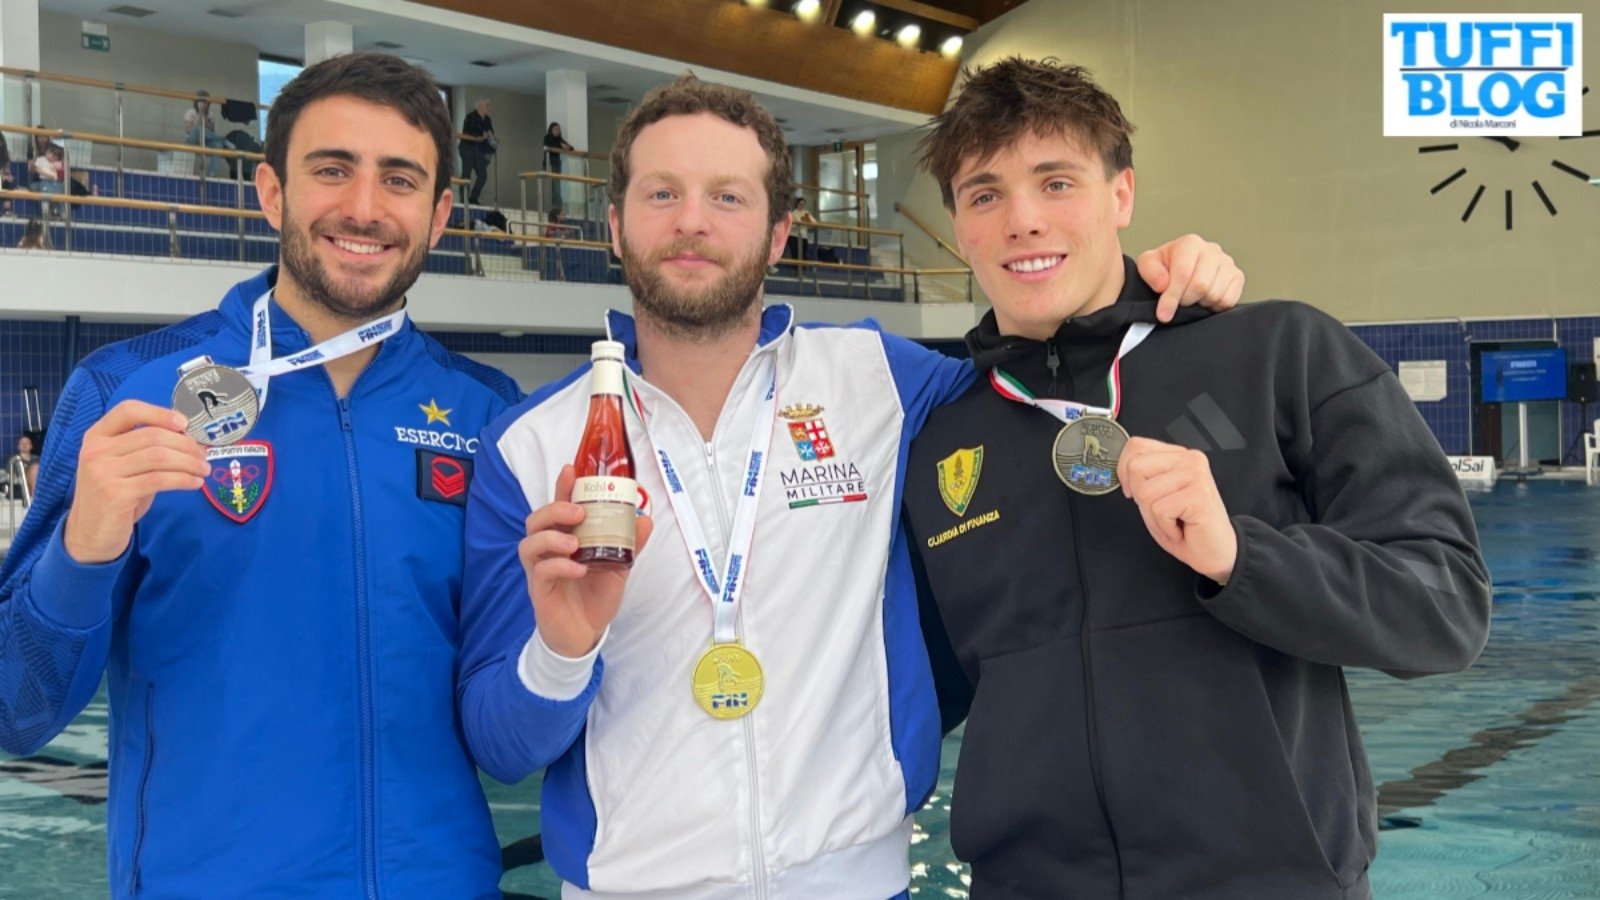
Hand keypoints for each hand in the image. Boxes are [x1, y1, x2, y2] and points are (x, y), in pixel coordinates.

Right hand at [63, 400, 209, 563]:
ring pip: (159, 456)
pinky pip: (159, 479)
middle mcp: (96, 450)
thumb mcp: (125, 466)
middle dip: (186, 444)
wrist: (89, 533)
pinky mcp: (115, 494)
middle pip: (152, 435)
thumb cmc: (115, 495)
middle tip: (204, 456)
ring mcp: (103, 472)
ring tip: (204, 470)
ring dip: (189, 462)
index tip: (185, 423)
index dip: (159, 413)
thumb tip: (189, 437)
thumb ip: (146, 449)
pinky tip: (195, 483)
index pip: (128, 410)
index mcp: (97, 436)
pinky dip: (183, 479)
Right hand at [520, 464, 654, 657]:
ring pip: (530, 543)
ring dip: (552, 537)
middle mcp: (548, 551)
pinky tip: (577, 568)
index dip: (562, 487)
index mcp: (565, 538)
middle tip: (578, 511)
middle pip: (536, 520)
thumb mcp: (618, 567)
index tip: (571, 469)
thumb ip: (629, 544)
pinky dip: (559, 566)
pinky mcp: (539, 591)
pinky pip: (541, 572)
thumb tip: (645, 519)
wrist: (586, 634)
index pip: (559, 507)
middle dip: (555, 509)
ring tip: (575, 542)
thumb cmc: (595, 595)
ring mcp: (540, 570)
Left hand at [1116, 437, 1236, 584]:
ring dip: (1154, 518)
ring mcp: (1196, 475)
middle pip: (1136, 468)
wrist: (1215, 552)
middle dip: (1140, 499)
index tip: (1131, 491)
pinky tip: (1181, 528)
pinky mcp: (1199, 495)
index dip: (1123, 471)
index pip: (1137, 446)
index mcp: (1178, 456)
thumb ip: (1142, 477)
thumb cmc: (1187, 527)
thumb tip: (1120, 470)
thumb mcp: (1156, 496)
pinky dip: (1165, 527)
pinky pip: (1159, 510)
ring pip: (1145, 493)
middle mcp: (1190, 460)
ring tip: (1173, 522)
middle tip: (1162, 512)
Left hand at [1136, 234, 1245, 322]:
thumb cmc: (1165, 267)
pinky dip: (1214, 306)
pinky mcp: (1237, 277)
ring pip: (1215, 294)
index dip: (1172, 297)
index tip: (1163, 314)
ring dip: (1200, 303)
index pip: (1183, 273)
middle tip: (1179, 301)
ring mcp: (1228, 263)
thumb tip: (1163, 284)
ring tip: (1192, 297)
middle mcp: (1212, 250)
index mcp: (1190, 243)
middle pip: (1201, 285)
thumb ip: (1150, 271)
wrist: (1180, 269)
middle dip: (1186, 300)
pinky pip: (1228, 300)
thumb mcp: (1148, 265)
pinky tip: (1204, 299)